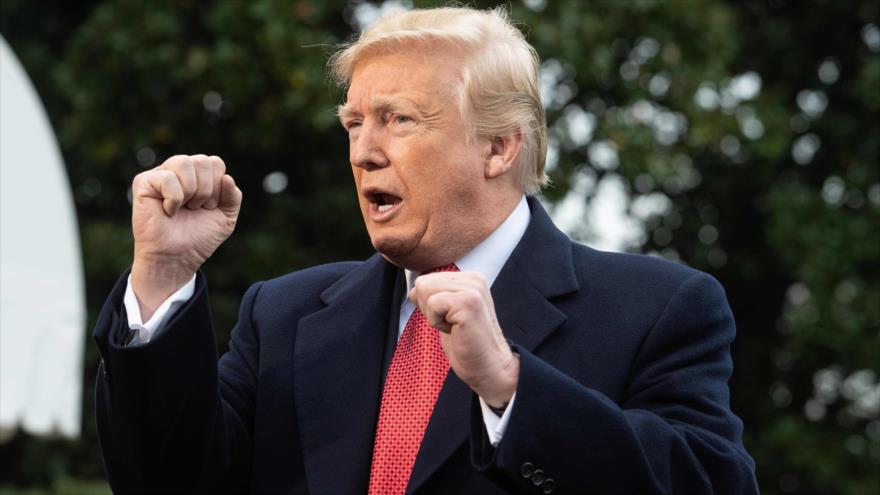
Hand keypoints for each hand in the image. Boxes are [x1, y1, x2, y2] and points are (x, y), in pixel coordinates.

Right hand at [131, 154, 241, 319]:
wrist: (177, 258)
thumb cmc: (199, 238)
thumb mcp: (226, 217)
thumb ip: (233, 196)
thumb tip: (227, 177)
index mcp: (198, 175)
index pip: (215, 163)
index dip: (218, 187)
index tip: (209, 207)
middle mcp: (179, 170)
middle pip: (202, 160)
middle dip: (206, 191)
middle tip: (196, 209)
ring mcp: (160, 174)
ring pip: (185, 162)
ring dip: (191, 192)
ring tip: (184, 208)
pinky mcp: (143, 183)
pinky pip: (166, 178)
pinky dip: (174, 199)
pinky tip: (168, 211)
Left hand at [410, 271, 518, 407]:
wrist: (488, 367)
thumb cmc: (467, 344)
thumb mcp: (447, 315)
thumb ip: (433, 297)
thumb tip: (412, 291)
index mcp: (470, 278)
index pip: (427, 278)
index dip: (429, 304)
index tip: (451, 319)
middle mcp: (474, 279)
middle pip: (423, 282)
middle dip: (429, 308)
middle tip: (453, 325)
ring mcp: (473, 289)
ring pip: (425, 290)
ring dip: (433, 315)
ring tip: (455, 327)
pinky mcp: (468, 302)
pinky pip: (432, 304)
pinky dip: (436, 322)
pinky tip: (455, 330)